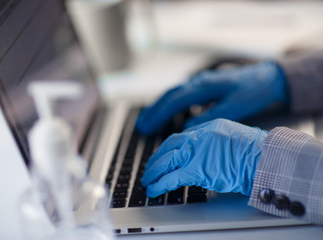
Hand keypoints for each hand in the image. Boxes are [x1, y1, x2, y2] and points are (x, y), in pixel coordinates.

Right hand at [136, 61, 287, 135]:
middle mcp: (198, 82)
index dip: (159, 115)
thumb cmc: (253, 91)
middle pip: (169, 96)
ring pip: (173, 94)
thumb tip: (187, 129)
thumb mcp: (236, 106)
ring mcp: (200, 82)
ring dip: (159, 107)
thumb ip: (211, 116)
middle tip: (141, 127)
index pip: (175, 101)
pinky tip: (167, 113)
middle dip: (153, 112)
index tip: (147, 128)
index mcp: (204, 86)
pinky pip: (180, 94)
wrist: (268, 76)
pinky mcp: (203, 86)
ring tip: (147, 121)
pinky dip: (169, 104)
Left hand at [141, 119, 267, 196]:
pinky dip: (161, 183)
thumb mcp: (230, 136)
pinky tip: (155, 189)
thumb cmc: (254, 150)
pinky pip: (172, 177)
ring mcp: (196, 152)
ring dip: (154, 171)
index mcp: (207, 127)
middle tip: (149, 168)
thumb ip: (213, 142)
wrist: (263, 158)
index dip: (168, 148)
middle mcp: (198, 137)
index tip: (162, 155)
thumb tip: (203, 153)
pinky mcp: (197, 169)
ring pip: (166, 160)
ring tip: (147, 180)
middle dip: (156, 158)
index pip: (180, 137)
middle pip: (169, 147)